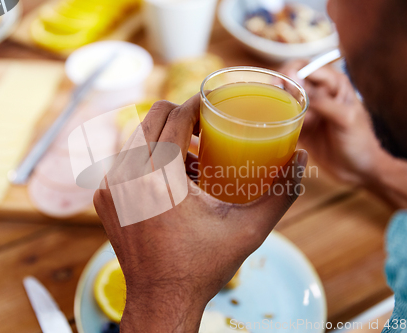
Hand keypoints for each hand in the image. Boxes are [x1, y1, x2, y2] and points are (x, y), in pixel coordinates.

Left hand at [94, 95, 307, 331]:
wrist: (161, 299)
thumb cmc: (202, 267)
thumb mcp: (248, 230)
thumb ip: (280, 193)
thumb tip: (302, 158)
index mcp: (159, 179)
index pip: (176, 118)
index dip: (197, 103)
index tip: (213, 103)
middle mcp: (127, 177)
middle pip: (152, 118)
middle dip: (181, 115)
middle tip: (206, 128)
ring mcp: (110, 186)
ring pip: (137, 137)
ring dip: (165, 136)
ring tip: (194, 155)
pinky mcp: (104, 197)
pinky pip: (126, 159)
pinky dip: (149, 156)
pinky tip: (173, 177)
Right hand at [280, 60, 386, 185]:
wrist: (359, 170)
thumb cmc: (359, 142)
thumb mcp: (345, 119)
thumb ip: (324, 102)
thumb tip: (298, 86)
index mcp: (334, 84)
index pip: (307, 67)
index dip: (291, 72)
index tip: (283, 85)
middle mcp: (319, 93)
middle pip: (291, 79)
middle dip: (280, 86)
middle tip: (273, 98)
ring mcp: (308, 110)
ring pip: (285, 97)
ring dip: (277, 103)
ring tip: (275, 113)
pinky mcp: (300, 126)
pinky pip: (284, 117)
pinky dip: (277, 118)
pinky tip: (274, 124)